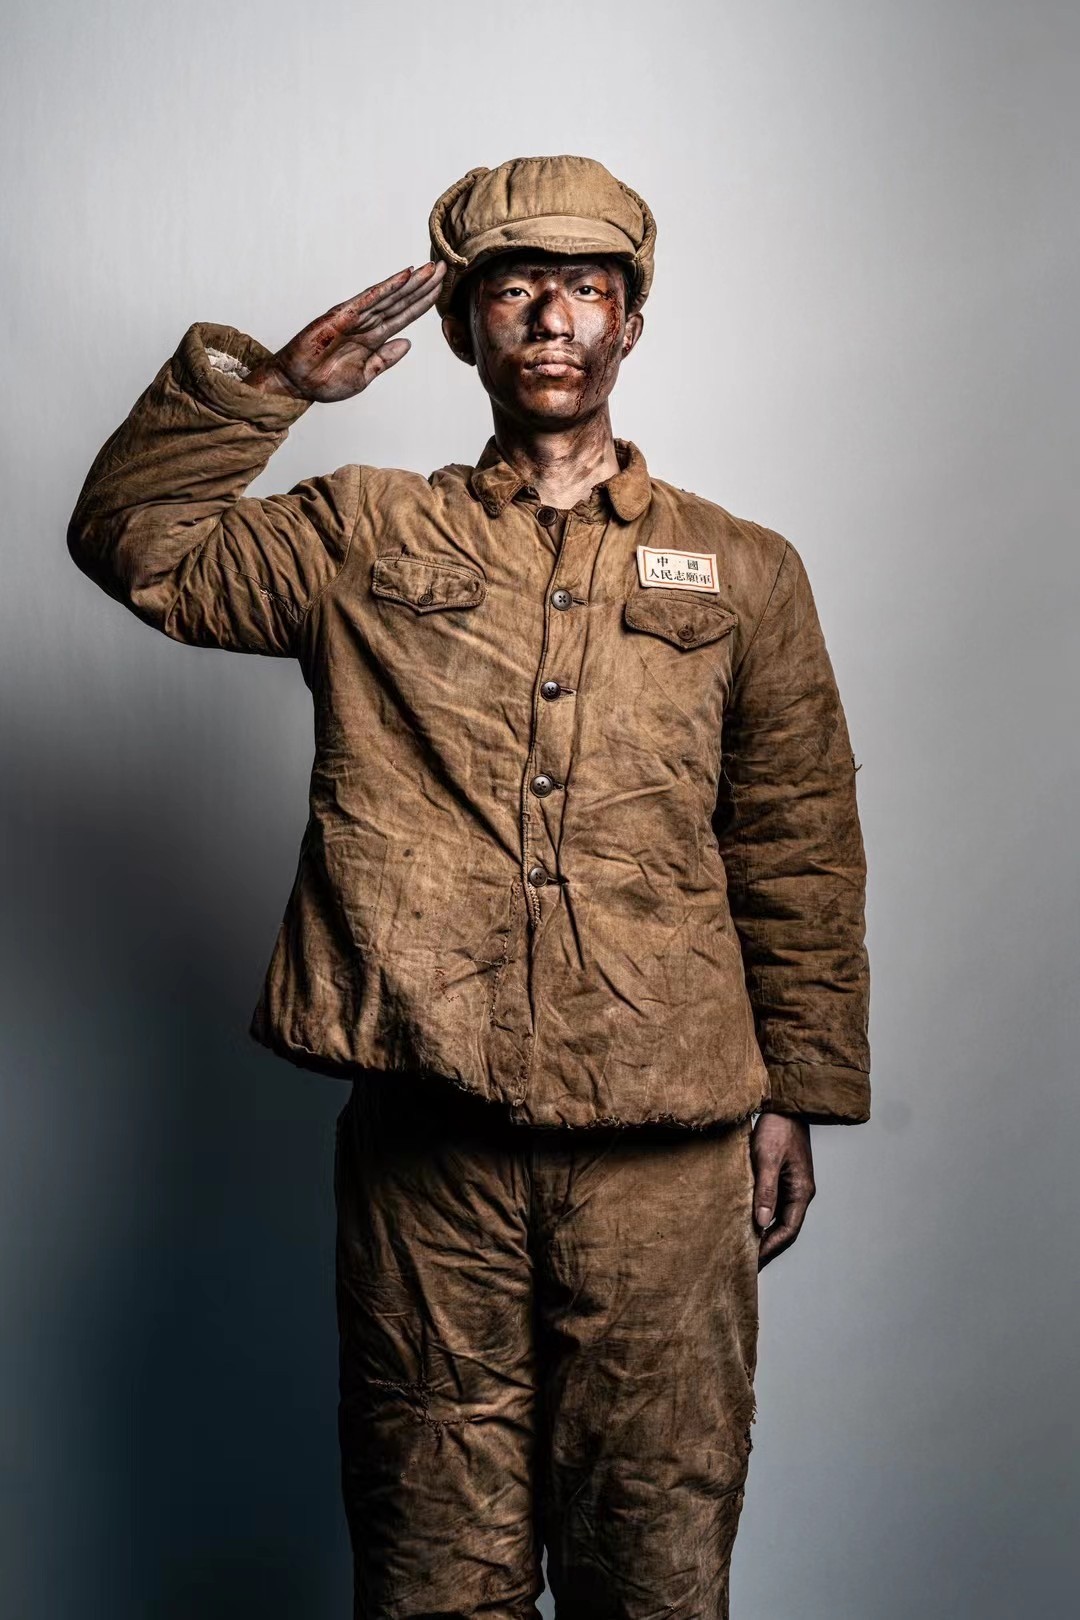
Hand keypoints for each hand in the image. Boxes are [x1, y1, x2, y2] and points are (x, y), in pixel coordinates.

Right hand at [245, 261, 445, 402]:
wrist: (299, 385)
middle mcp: (367, 323)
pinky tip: (403, 276)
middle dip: (423, 285)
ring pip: (389, 295)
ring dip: (410, 281)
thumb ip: (385, 359)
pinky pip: (369, 299)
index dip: (424, 302)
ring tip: (429, 268)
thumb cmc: (326, 381)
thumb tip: (408, 343)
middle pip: (401, 300)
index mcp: (374, 337)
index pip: (404, 315)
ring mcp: (354, 317)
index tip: (442, 288)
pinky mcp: (341, 316)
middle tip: (444, 267)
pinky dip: (387, 287)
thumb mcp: (364, 375)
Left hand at [751, 1113, 815, 1268]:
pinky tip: (746, 1222)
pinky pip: (772, 1205)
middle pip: (784, 1229)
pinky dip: (760, 1217)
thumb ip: (765, 1190)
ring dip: (763, 1234)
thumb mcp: (767, 1158)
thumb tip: (761, 1224)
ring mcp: (791, 1186)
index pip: (788, 1230)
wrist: (784, 1103)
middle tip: (744, 1264)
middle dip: (767, 1247)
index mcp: (801, 1191)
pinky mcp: (781, 1178)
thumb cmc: (777, 1127)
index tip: (751, 1262)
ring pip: (778, 1218)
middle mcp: (799, 1193)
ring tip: (742, 1249)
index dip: (770, 1248)